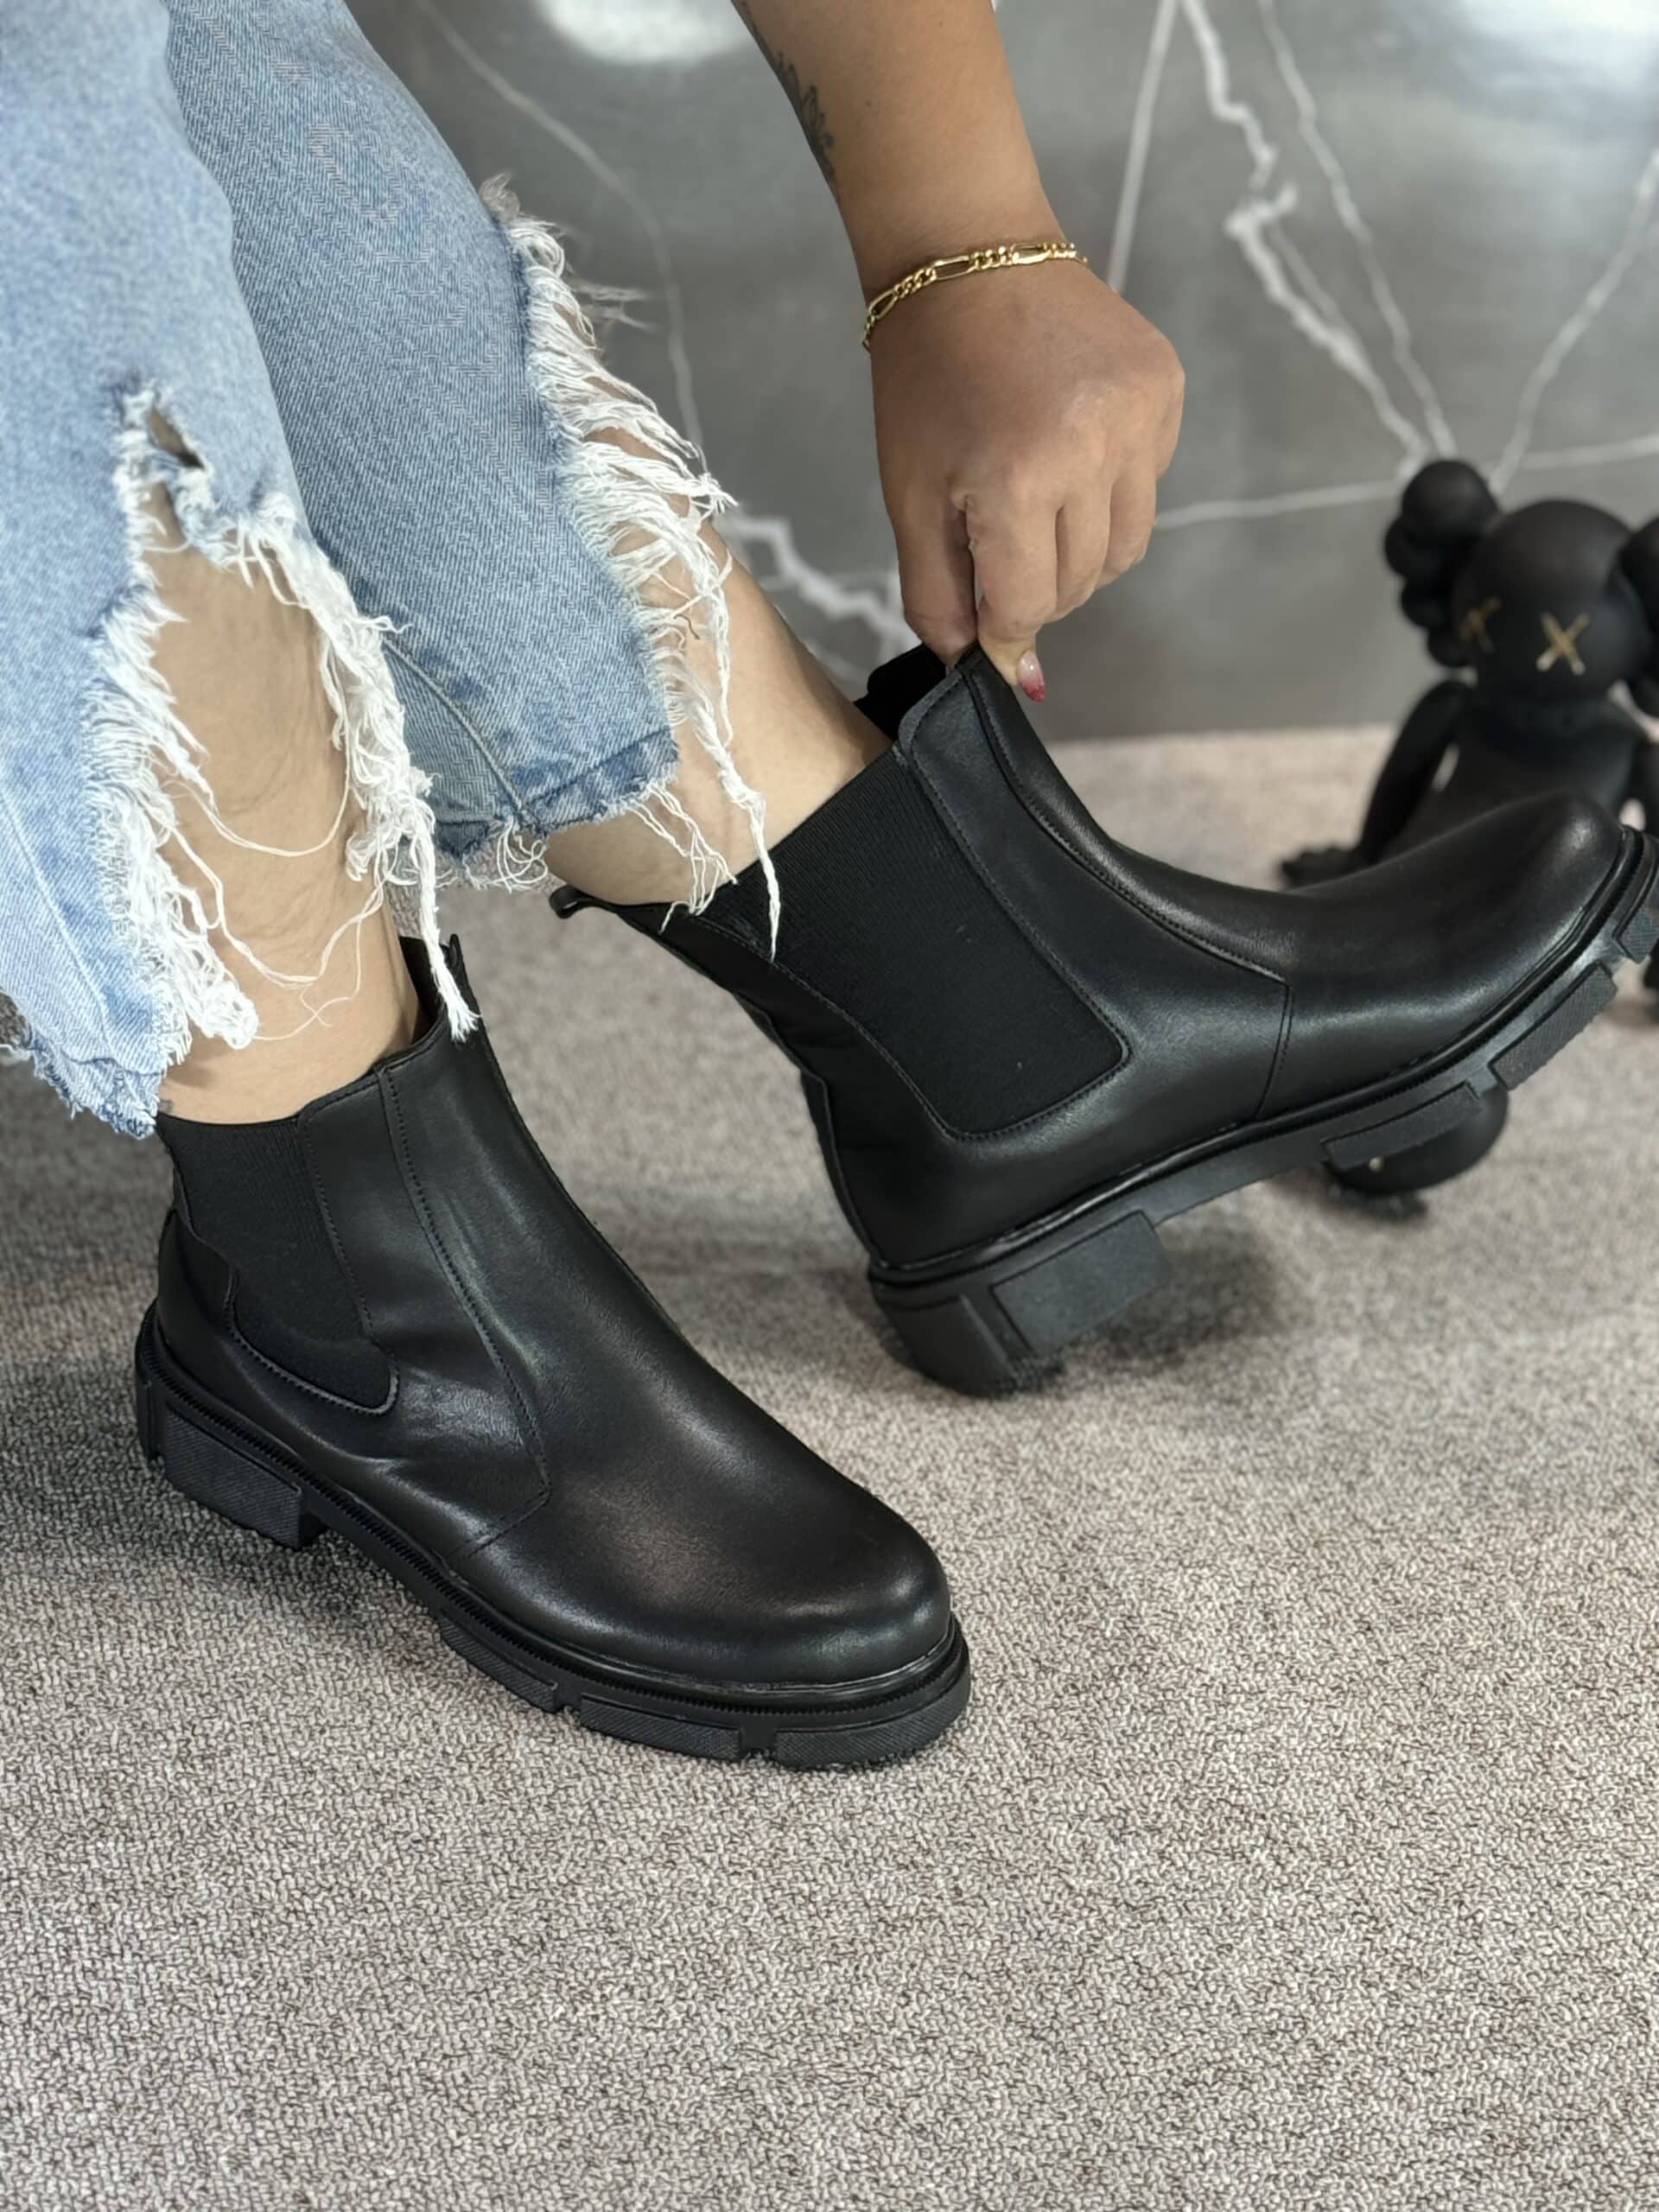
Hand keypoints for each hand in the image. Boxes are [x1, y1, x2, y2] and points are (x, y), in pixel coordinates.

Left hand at [868, 258, 1183, 695]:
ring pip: (1125, 546)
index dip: (1003, 627)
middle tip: (999, 546)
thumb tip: (991, 673)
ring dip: (1080, 551)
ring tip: (1036, 504)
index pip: (1029, 606)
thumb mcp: (909, 498)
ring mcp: (1140, 416)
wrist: (968, 256)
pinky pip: (1150, 484)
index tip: (987, 622)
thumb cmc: (924, 383)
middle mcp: (1092, 449)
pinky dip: (1110, 491)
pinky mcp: (1166, 389)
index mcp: (1017, 480)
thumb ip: (941, 597)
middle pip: (1081, 582)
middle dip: (1037, 587)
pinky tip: (1069, 447)